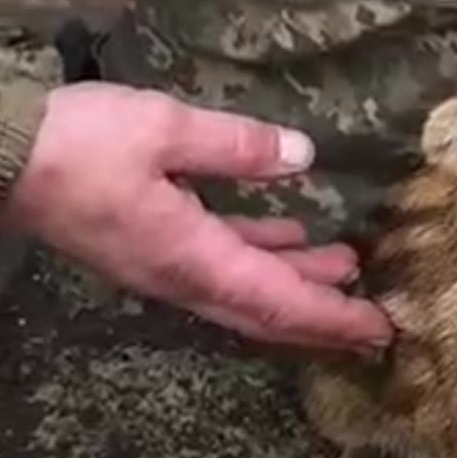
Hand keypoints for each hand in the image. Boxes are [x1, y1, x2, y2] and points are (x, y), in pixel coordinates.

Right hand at [3, 82, 393, 353]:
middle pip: (268, 310)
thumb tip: (303, 157)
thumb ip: (237, 146)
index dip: (332, 317)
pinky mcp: (152, 245)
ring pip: (247, 287)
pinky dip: (262, 253)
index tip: (379, 329)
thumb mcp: (163, 128)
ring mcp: (165, 264)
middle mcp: (183, 275)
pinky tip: (289, 231)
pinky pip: (221, 263)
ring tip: (348, 263)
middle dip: (325, 317)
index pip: (278, 302)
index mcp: (192, 258)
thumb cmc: (76, 144)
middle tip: (377, 319)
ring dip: (298, 280)